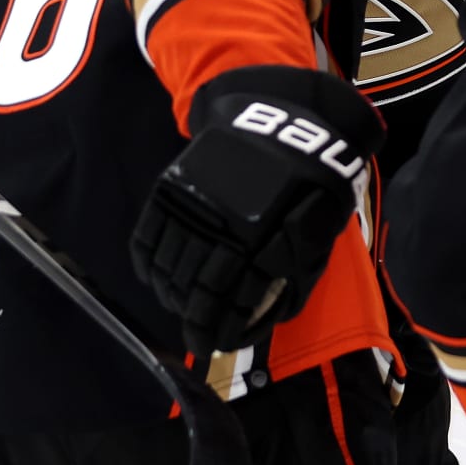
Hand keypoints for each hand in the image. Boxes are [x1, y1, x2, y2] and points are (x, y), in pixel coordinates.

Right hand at [130, 65, 384, 357]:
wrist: (288, 121)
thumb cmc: (312, 184)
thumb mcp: (318, 234)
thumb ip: (293, 279)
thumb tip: (266, 318)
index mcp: (262, 244)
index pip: (228, 303)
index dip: (217, 330)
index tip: (213, 343)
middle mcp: (222, 226)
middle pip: (192, 290)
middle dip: (192, 318)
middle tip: (196, 330)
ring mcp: (193, 204)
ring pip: (167, 267)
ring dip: (171, 294)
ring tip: (180, 303)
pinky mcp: (174, 185)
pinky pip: (147, 234)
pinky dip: (147, 261)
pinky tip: (156, 274)